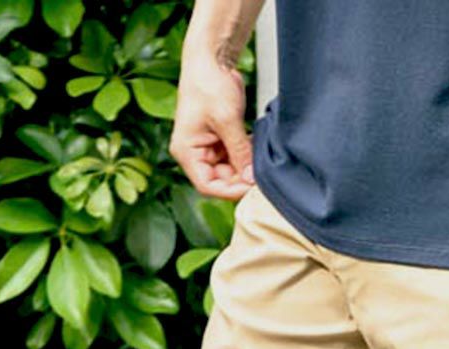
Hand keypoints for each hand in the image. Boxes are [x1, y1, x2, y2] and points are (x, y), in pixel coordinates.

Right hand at [169, 48, 253, 199]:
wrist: (211, 58)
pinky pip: (234, 156)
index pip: (207, 185)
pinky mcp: (218, 139)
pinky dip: (246, 155)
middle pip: (220, 180)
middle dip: (241, 177)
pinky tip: (256, 147)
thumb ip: (239, 151)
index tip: (251, 187)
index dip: (230, 190)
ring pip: (229, 169)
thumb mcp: (227, 120)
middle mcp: (193, 153)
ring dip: (245, 166)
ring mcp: (206, 147)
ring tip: (260, 157)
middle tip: (262, 174)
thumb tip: (251, 178)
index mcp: (186, 152)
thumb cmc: (209, 83)